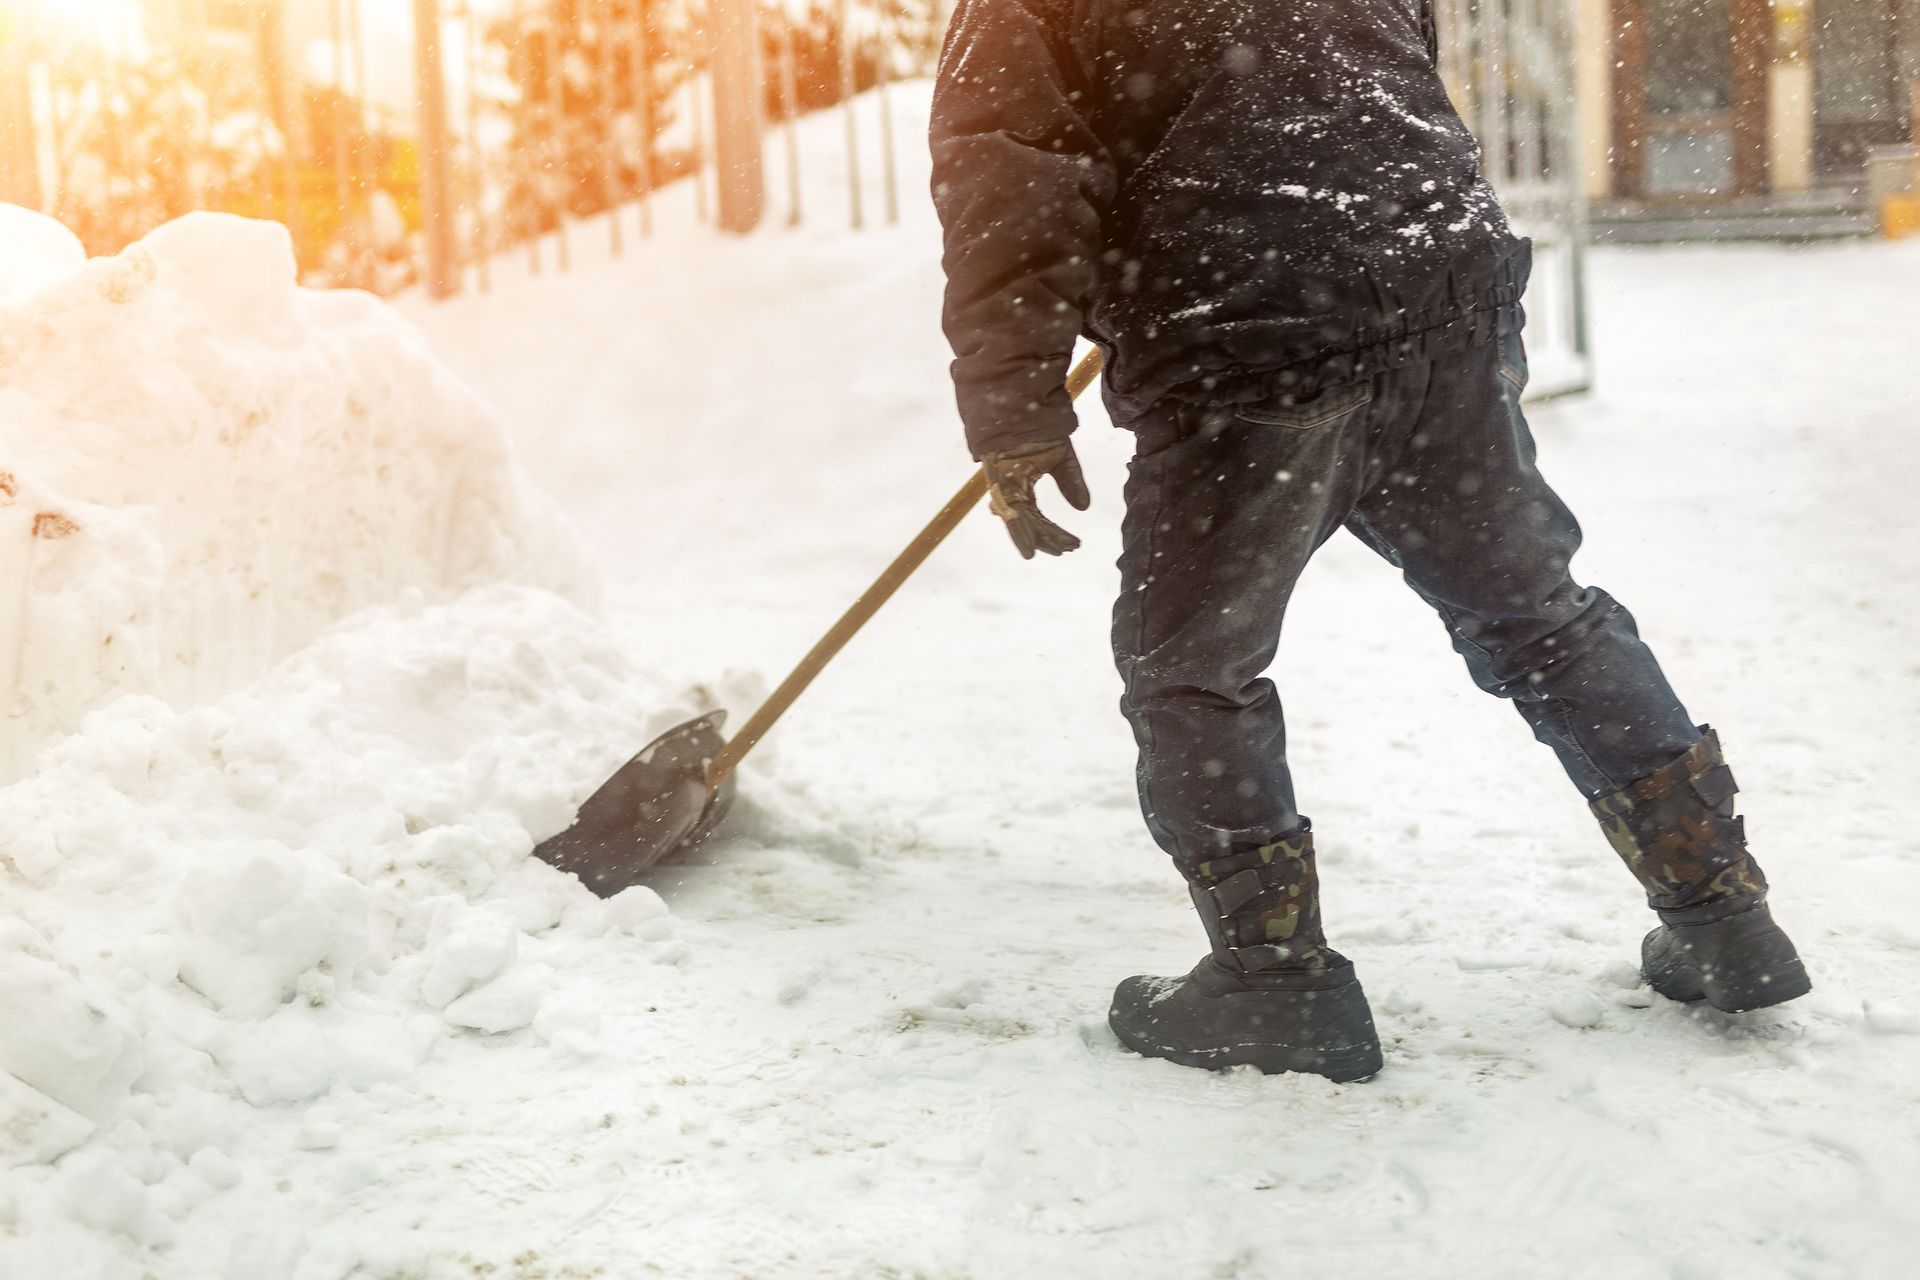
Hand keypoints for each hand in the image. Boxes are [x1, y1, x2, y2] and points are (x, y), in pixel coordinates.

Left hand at [981, 439, 1090, 558]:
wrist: (1025, 403)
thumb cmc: (1040, 428)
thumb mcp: (1062, 458)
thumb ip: (1070, 482)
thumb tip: (1084, 508)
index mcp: (1022, 484)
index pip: (1036, 516)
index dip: (1050, 532)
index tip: (1070, 546)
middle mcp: (1009, 488)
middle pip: (1027, 521)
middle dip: (1044, 538)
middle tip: (1062, 552)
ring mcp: (1001, 484)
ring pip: (1016, 519)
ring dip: (1031, 537)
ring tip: (1045, 554)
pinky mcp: (996, 479)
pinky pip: (1006, 507)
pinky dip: (1016, 528)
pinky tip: (1028, 544)